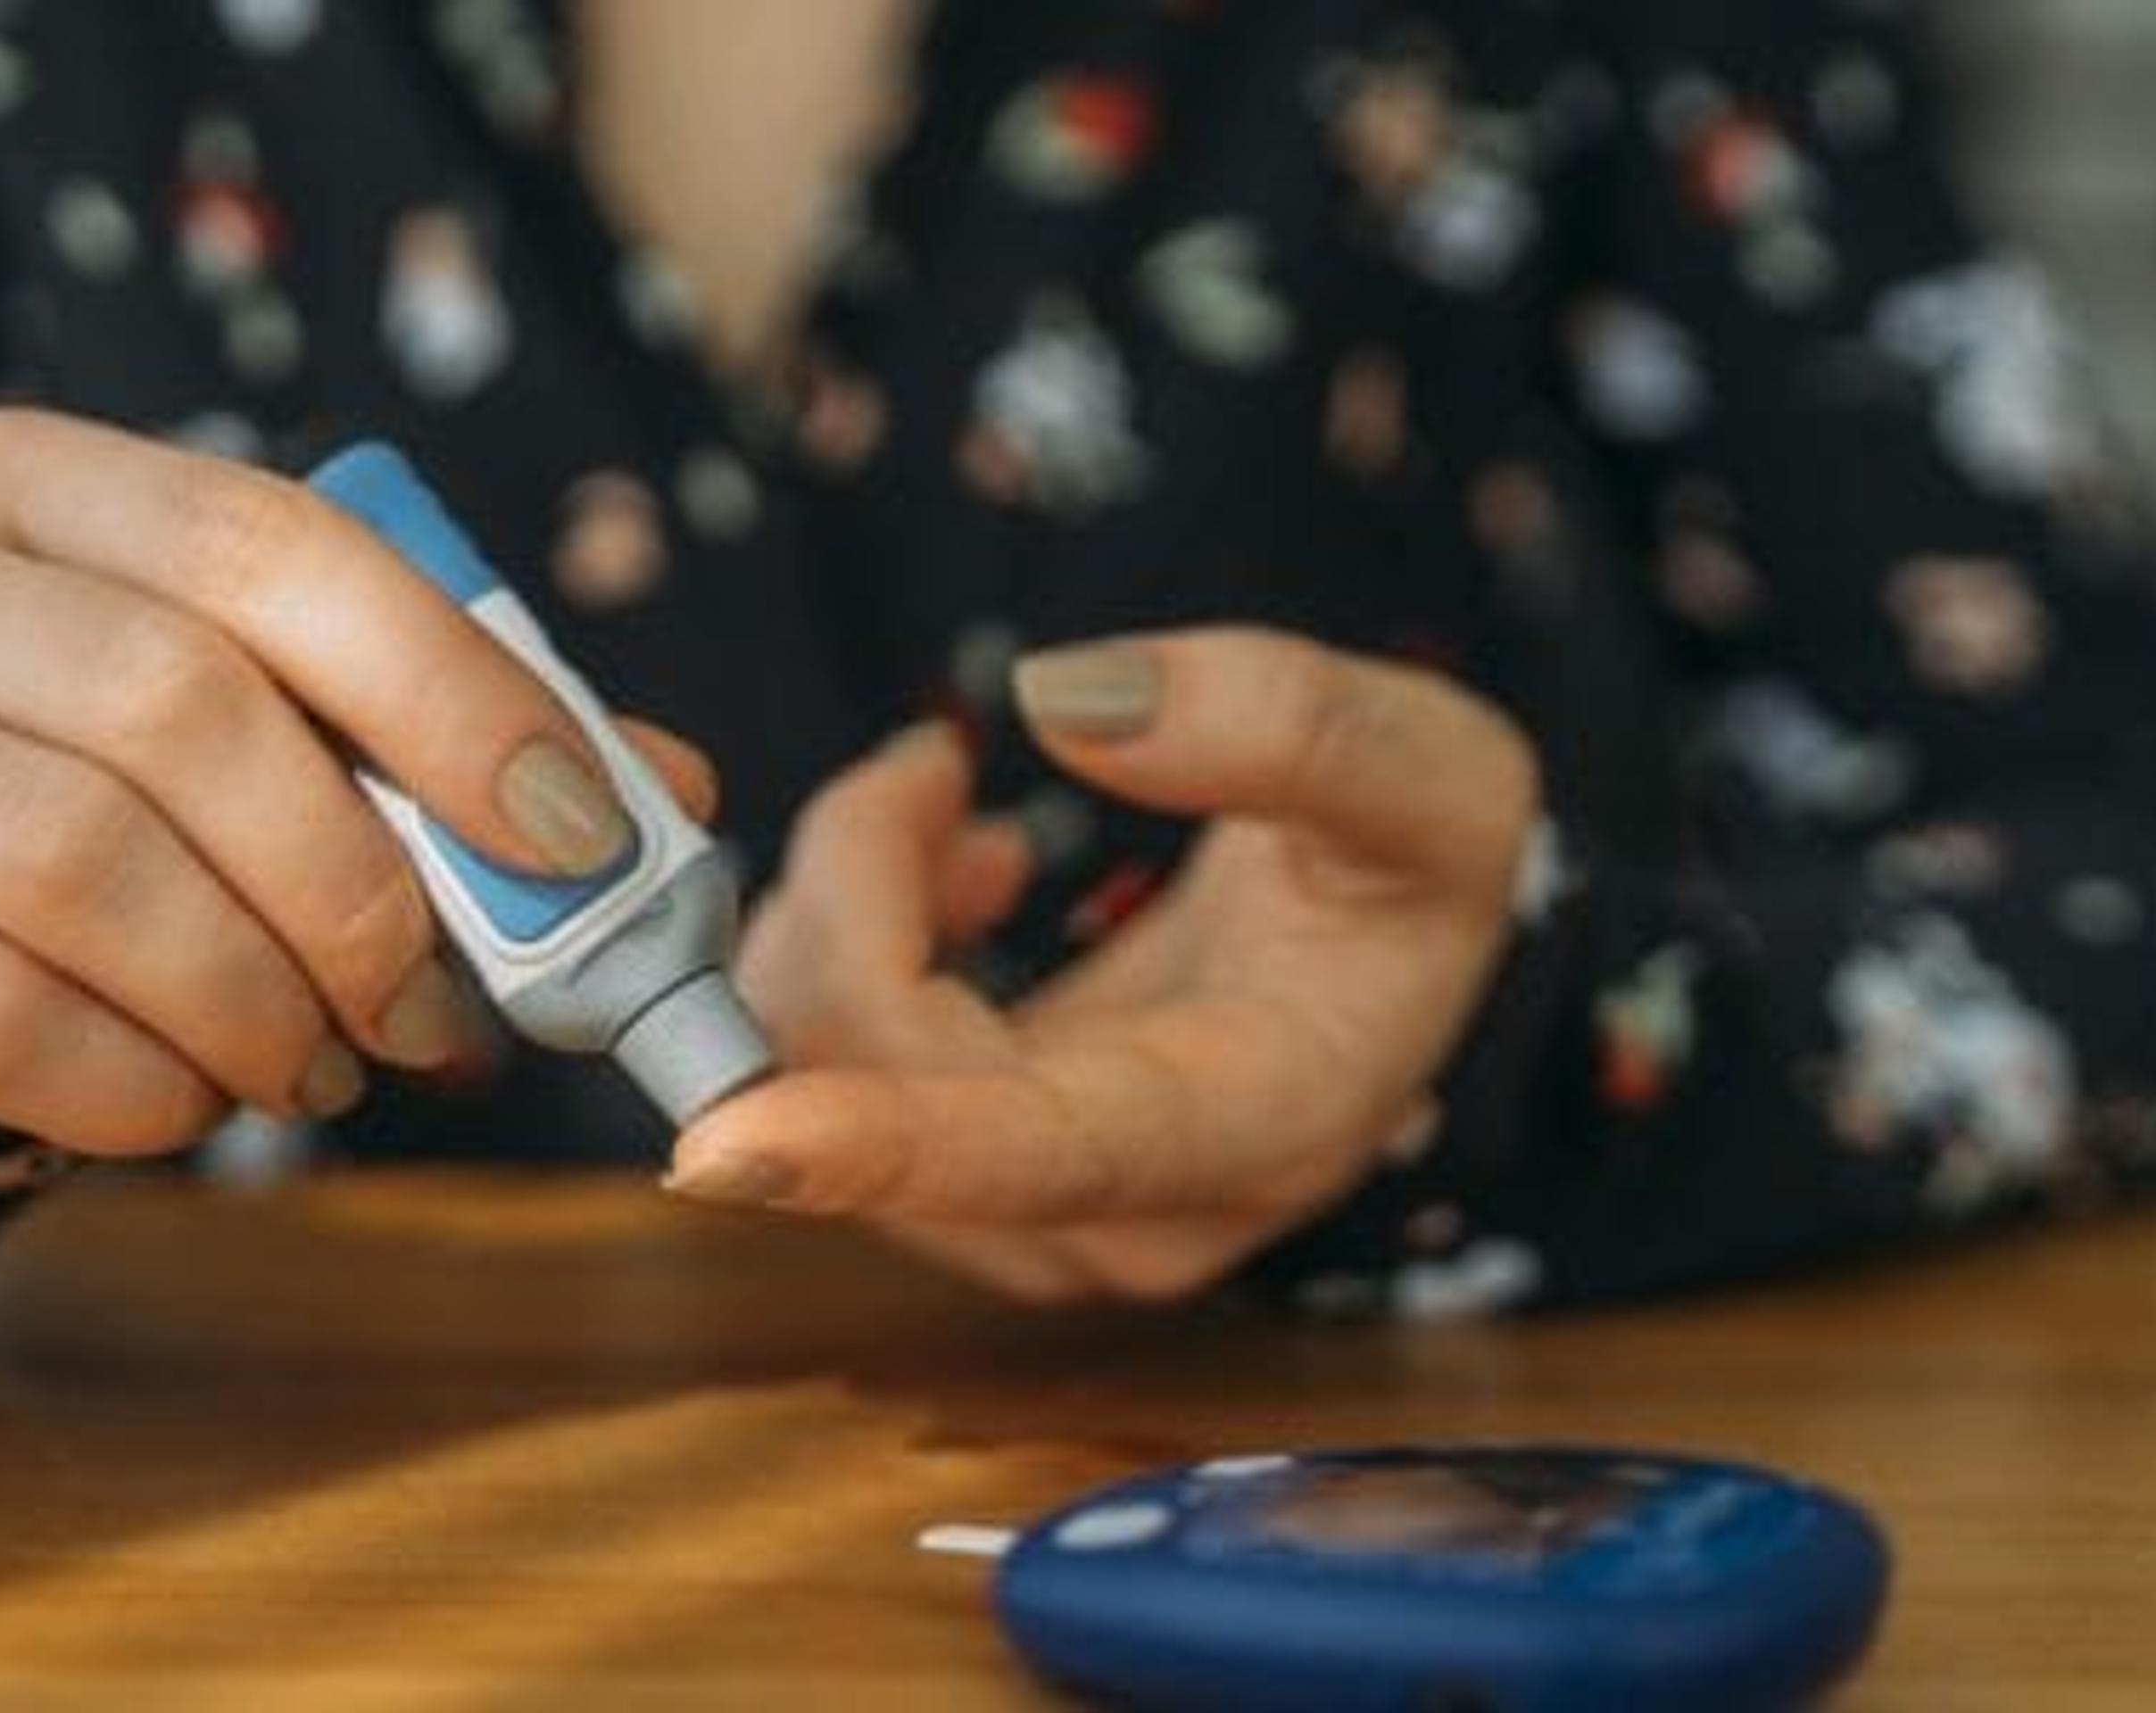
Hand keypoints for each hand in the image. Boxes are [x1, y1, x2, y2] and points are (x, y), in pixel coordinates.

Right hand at [0, 409, 714, 1156]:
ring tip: (316, 1071)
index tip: (574, 834)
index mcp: (20, 481)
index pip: (268, 540)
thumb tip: (664, 797)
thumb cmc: (51, 813)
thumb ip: (420, 745)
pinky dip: (136, 1086)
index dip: (447, 687)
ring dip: (254, 1002)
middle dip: (357, 887)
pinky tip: (185, 1105)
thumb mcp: (223, 737)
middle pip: (177, 708)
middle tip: (434, 1013)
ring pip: (78, 869)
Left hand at [669, 627, 1534, 1302]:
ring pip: (817, 1067)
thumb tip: (1066, 699)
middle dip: (852, 886)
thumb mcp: (1433, 768)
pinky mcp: (959, 1172)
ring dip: (838, 901)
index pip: (1037, 1156)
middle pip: (879, 1075)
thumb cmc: (1421, 866)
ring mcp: (1026, 1209)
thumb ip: (1287, 722)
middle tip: (933, 765)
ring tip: (943, 802)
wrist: (1392, 948)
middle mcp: (1117, 1211)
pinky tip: (943, 871)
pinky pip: (819, 1063)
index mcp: (1245, 1128)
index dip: (876, 1147)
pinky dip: (840, 935)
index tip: (722, 1144)